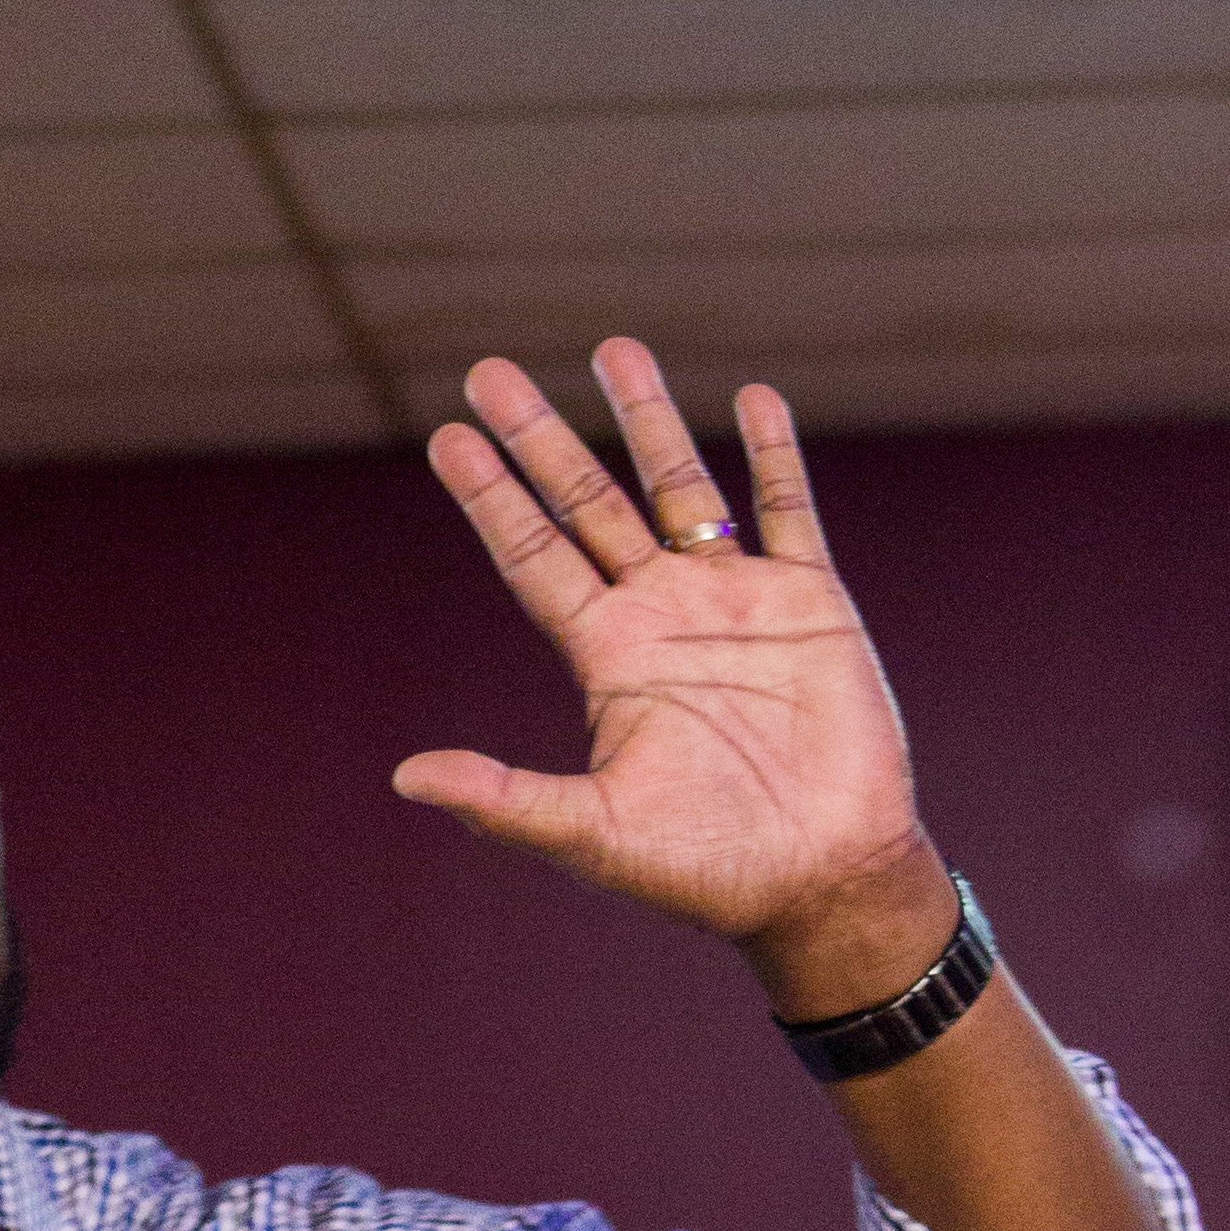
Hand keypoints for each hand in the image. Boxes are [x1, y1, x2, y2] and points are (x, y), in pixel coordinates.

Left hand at [404, 342, 941, 979]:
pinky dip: (774, 455)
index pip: (535, 557)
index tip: (449, 437)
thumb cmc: (707, 870)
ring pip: (681, 488)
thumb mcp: (594, 835)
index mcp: (607, 658)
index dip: (493, 498)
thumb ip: (506, 801)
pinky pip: (790, 511)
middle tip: (491, 373)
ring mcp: (736, 601)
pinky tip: (752, 399)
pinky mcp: (811, 603)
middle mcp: (661, 615)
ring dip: (648, 421)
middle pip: (589, 505)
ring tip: (614, 350)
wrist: (823, 880)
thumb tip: (406, 778)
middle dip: (542, 439)